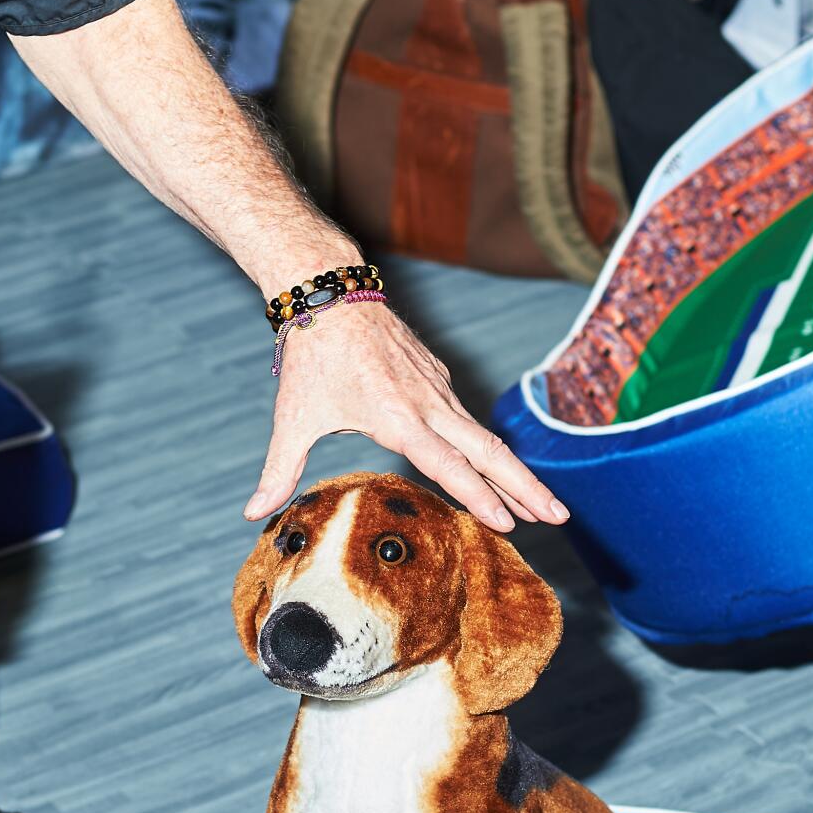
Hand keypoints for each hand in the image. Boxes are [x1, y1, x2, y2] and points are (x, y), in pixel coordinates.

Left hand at [243, 303, 568, 532]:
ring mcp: (438, 387)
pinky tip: (501, 473)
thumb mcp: (292, 419)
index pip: (447, 465)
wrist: (329, 289)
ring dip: (516, 472)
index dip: (478, 496)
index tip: (508, 523)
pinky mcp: (439, 377)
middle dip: (526, 487)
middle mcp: (427, 402)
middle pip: (488, 451)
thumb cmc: (310, 355)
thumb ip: (278, 471)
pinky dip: (490, 450)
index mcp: (396, 416)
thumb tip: (253, 513)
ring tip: (544, 505)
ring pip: (486, 436)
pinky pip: (470, 419)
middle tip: (559, 517)